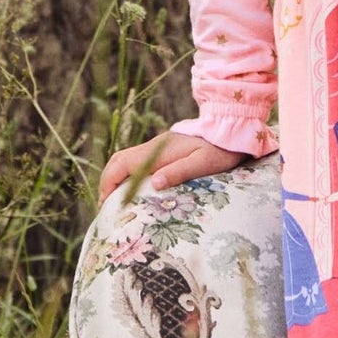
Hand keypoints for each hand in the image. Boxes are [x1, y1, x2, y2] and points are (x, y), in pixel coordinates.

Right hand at [98, 131, 244, 205]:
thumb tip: (154, 183)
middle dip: (108, 182)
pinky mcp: (164, 151)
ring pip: (126, 160)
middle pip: (119, 160)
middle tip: (106, 206)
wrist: (232, 132)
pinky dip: (127, 175)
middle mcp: (154, 147)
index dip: (110, 182)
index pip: (123, 163)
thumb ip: (179, 172)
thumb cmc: (221, 151)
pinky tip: (132, 190)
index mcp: (159, 150)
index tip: (105, 203)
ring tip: (116, 201)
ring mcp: (158, 148)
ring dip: (116, 178)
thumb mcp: (203, 164)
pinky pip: (137, 162)